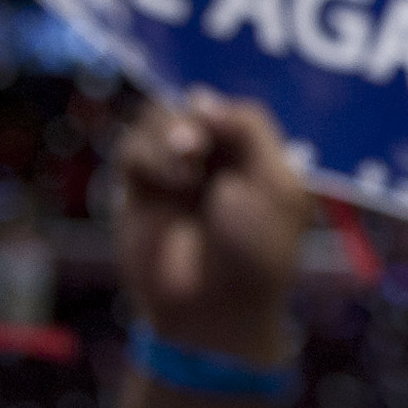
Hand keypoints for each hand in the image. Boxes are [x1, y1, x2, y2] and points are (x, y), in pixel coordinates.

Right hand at [111, 91, 308, 370]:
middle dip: (191, 120)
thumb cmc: (257, 253)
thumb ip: (250, 129)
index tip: (219, 125)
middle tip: (193, 146)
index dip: (221, 112)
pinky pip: (131, 149)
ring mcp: (173, 175)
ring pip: (155, 119)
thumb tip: (200, 97)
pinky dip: (150, 158)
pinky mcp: (139, 192)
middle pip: (188, 105)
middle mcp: (211, 162)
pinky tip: (170, 184)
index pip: (228, 110)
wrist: (212, 310)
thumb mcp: (277, 186)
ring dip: (168, 137)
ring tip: (186, 174)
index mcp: (251, 158)